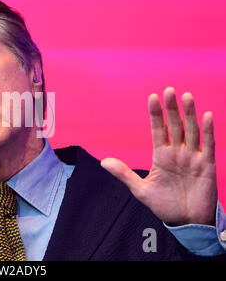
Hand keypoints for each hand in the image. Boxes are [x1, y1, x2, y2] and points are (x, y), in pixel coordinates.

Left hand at [101, 87, 217, 225]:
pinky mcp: (207, 166)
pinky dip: (208, 131)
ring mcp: (193, 158)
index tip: (152, 97)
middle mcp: (177, 153)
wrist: (186, 223)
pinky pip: (208, 145)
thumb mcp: (141, 190)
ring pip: (191, 131)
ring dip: (189, 114)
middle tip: (169, 90)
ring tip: (186, 96)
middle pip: (174, 126)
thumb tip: (103, 162)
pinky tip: (207, 115)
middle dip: (171, 109)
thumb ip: (124, 174)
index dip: (156, 114)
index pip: (158, 130)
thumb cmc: (165, 205)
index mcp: (161, 156)